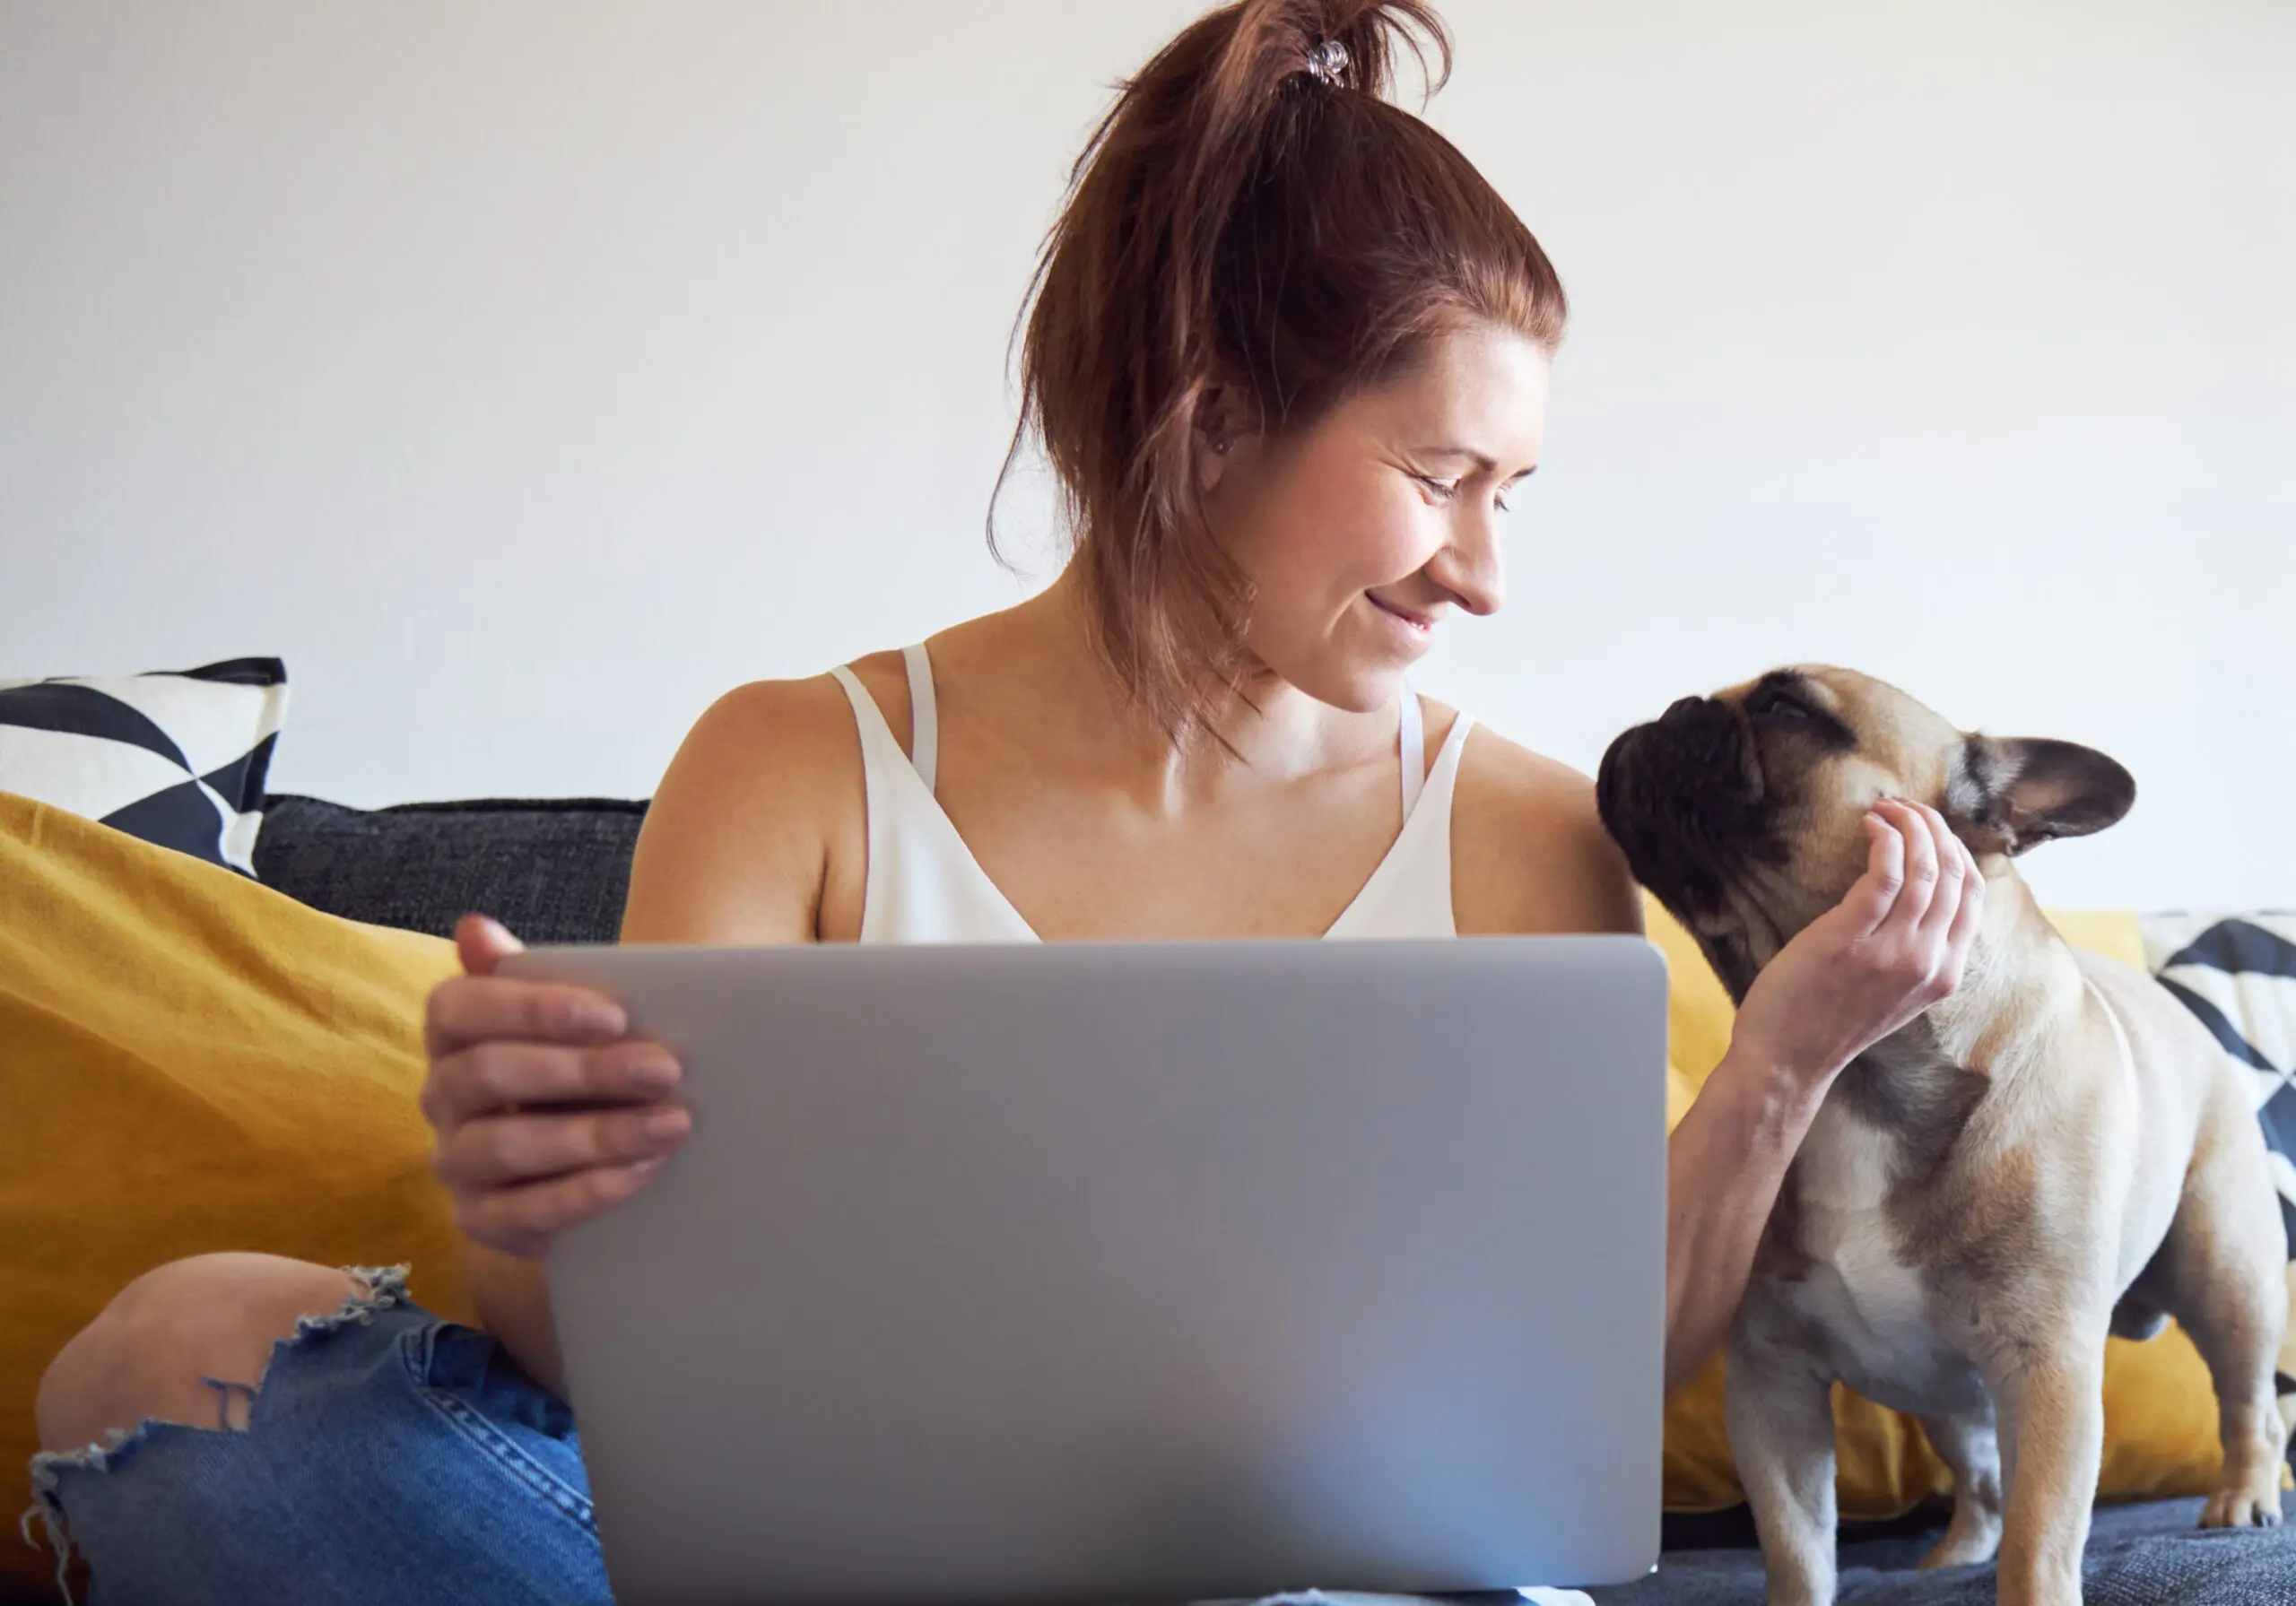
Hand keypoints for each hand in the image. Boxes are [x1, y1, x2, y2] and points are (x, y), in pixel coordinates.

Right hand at [421, 915, 689, 1256]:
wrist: (587, 1151)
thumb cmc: (583, 1067)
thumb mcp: (573, 1018)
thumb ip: (536, 974)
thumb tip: (475, 928)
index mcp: (454, 1032)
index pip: (460, 1008)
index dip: (532, 1008)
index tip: (615, 1014)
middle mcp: (442, 1095)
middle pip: (490, 1075)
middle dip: (584, 1071)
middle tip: (665, 1069)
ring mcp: (456, 1161)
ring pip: (508, 1146)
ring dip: (596, 1136)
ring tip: (671, 1125)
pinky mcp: (482, 1219)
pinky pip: (524, 1213)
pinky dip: (586, 1193)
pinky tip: (640, 1173)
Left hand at [1728, 798, 1985, 1090]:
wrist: (1786, 1060)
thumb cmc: (1828, 1022)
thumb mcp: (1892, 994)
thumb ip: (1912, 955)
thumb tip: (1914, 900)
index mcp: (1944, 975)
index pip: (1972, 897)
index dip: (1957, 851)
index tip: (1931, 829)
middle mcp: (1928, 961)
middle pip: (1954, 874)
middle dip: (1935, 829)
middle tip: (1907, 806)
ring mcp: (1893, 951)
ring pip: (1925, 869)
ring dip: (1911, 826)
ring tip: (1887, 807)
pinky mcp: (1851, 938)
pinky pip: (1886, 873)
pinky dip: (1885, 840)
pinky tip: (1871, 824)